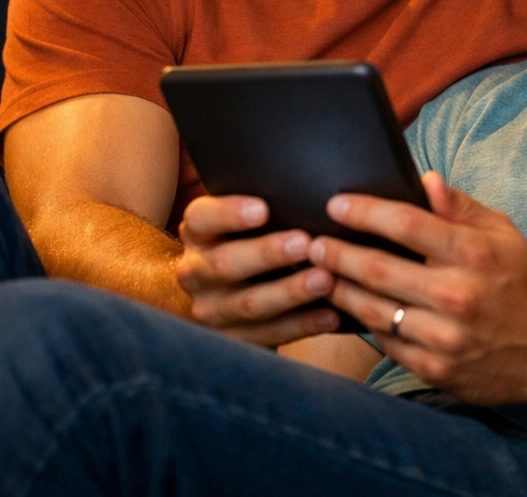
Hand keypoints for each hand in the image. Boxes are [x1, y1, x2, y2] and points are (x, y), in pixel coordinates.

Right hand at [176, 194, 339, 345]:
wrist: (217, 294)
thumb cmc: (246, 240)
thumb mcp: (241, 220)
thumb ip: (266, 204)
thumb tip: (311, 185)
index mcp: (198, 233)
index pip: (202, 218)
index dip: (230, 214)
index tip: (263, 209)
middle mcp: (195, 272)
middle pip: (225, 264)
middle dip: (268, 253)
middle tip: (305, 242)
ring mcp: (211, 310)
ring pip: (249, 304)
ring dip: (291, 292)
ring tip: (326, 279)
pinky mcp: (231, 340)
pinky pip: (267, 335)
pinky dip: (302, 325)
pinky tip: (331, 313)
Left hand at [310, 171, 526, 406]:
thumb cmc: (521, 283)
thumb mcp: (503, 234)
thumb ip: (460, 207)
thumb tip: (425, 179)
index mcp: (474, 254)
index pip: (407, 224)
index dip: (365, 211)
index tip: (336, 204)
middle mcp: (457, 295)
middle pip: (378, 269)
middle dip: (337, 252)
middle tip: (311, 241)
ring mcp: (444, 337)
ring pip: (374, 309)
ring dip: (339, 288)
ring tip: (318, 272)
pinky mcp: (435, 368)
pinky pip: (385, 342)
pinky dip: (362, 322)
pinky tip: (346, 306)